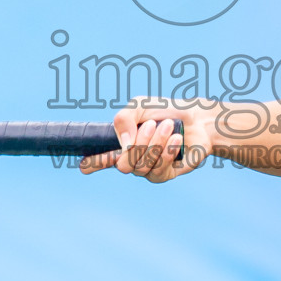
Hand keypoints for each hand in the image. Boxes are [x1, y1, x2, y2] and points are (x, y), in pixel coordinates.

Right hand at [79, 96, 217, 182]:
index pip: (101, 157)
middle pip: (124, 164)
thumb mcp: (139, 106)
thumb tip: (124, 145)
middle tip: (153, 124)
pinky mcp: (164, 174)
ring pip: (142, 166)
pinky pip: (159, 170)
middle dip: (140, 143)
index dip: (92, 162)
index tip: (84, 165)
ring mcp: (147, 168)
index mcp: (121, 142)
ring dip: (157, 142)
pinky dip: (168, 151)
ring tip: (169, 127)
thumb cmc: (166, 110)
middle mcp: (132, 159)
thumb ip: (123, 119)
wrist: (196, 119)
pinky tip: (177, 139)